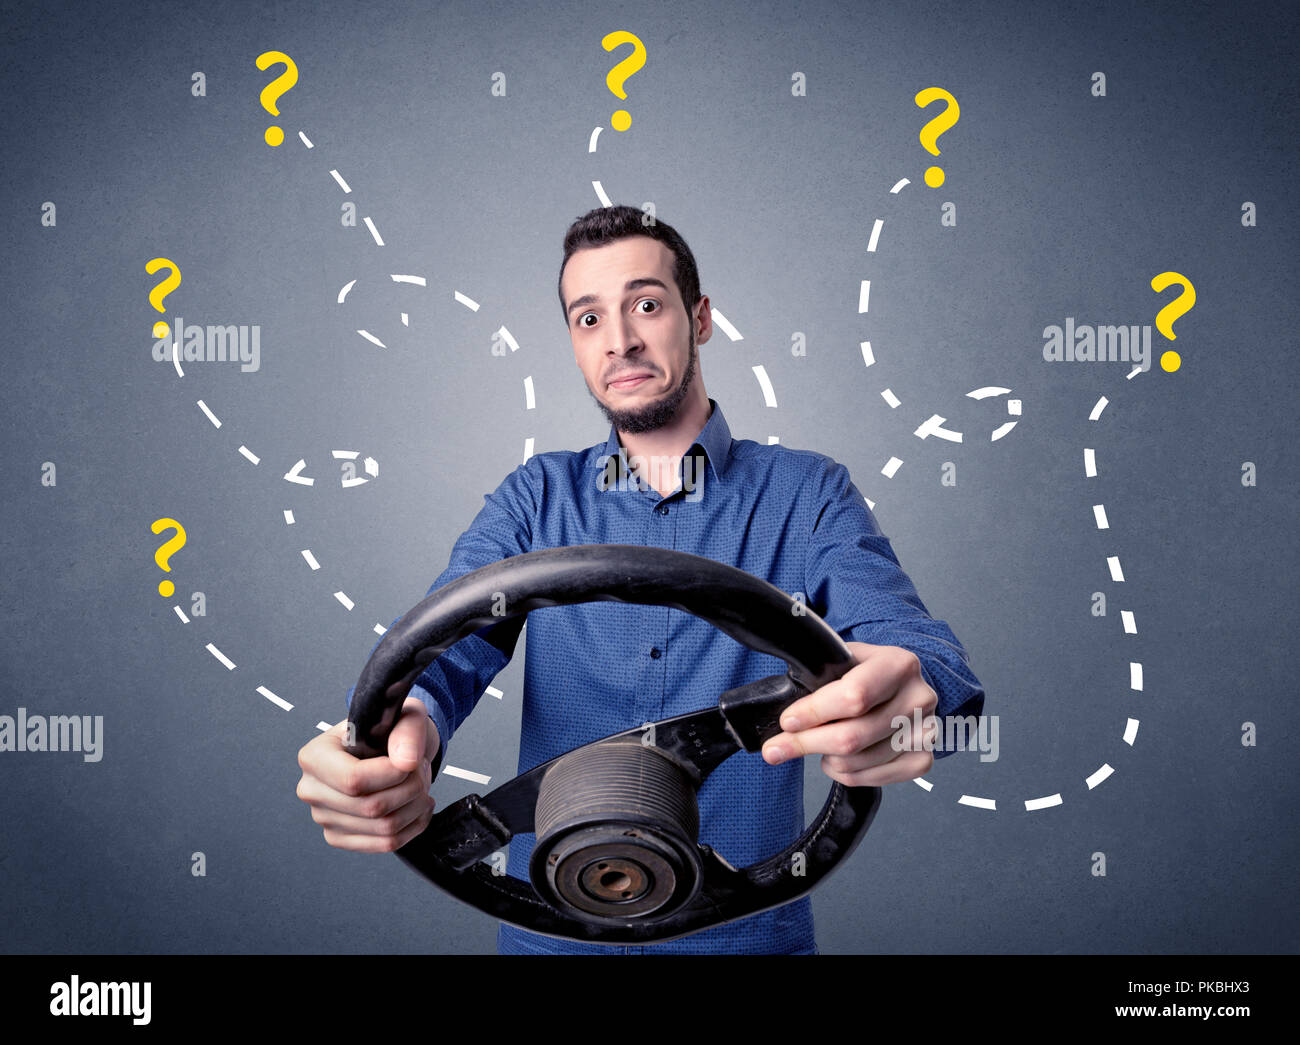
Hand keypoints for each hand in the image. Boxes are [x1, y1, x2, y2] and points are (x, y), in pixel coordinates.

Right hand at [296, 695, 439, 851]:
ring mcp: (323, 818)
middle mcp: (311, 789)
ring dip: (416, 806)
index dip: (393, 775)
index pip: (353, 780)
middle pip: (372, 807)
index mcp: (314, 756)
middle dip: (412, 788)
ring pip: (384, 828)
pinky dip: (413, 826)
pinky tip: (419, 806)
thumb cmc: (391, 730)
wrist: (390, 750)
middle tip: (421, 769)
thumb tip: (406, 762)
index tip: (412, 761)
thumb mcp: (406, 716)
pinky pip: (385, 844)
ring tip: (421, 784)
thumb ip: (408, 731)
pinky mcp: (340, 837)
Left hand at [761, 642, 937, 785]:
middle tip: (775, 749)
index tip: (787, 722)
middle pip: (853, 736)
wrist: (902, 686)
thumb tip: (785, 715)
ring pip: (857, 762)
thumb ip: (817, 677)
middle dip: (805, 744)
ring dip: (825, 758)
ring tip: (815, 743)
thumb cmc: (865, 672)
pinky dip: (844, 773)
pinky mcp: (922, 759)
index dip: (815, 712)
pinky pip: (871, 779)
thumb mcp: (844, 658)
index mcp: (899, 664)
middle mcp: (919, 698)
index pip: (854, 696)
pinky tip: (837, 758)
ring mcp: (924, 732)